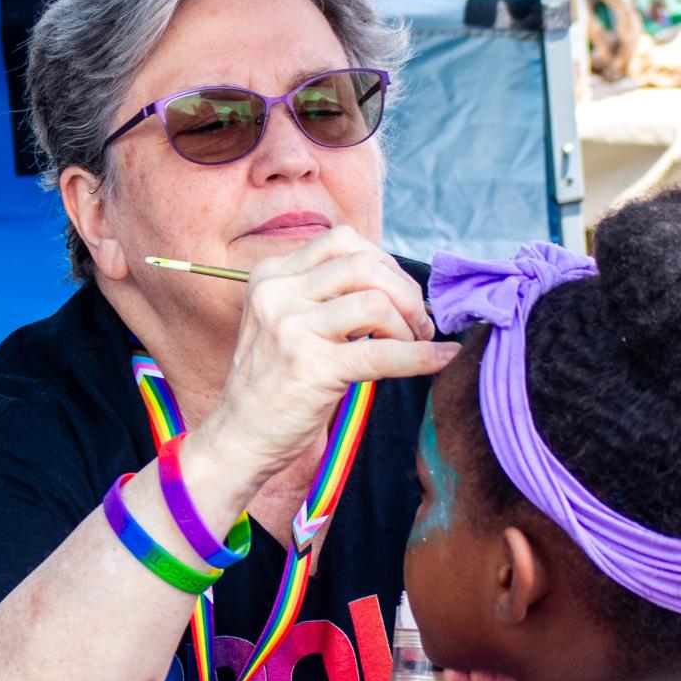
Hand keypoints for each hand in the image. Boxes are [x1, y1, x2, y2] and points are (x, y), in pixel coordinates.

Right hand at [200, 228, 457, 481]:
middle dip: (405, 292)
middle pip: (364, 264)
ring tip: (412, 346)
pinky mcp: (310, 367)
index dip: (384, 264)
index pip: (343, 241)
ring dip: (409, 325)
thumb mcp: (287, 322)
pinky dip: (422, 356)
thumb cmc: (274, 384)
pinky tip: (442, 358)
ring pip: (376, 302)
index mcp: (271, 275)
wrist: (238, 439)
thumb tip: (397, 283)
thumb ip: (326, 295)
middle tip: (418, 324)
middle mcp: (278, 294)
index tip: (400, 296)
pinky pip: (382, 353)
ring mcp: (291, 329)